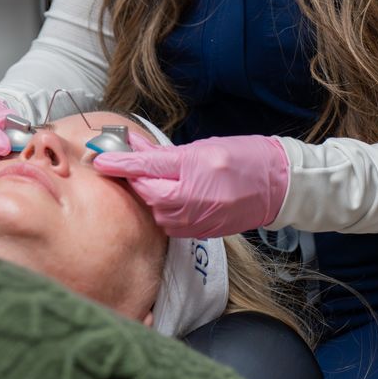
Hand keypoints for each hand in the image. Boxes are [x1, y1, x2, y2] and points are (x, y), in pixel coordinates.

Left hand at [93, 133, 289, 237]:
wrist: (279, 185)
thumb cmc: (245, 157)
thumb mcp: (204, 146)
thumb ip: (167, 152)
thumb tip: (135, 146)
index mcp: (195, 168)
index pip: (147, 166)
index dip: (120, 162)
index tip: (99, 158)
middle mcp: (194, 197)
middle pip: (147, 192)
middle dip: (134, 179)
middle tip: (122, 164)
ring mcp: (199, 218)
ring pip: (156, 211)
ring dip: (148, 196)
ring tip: (149, 180)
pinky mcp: (202, 232)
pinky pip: (171, 224)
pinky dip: (163, 211)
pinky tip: (166, 198)